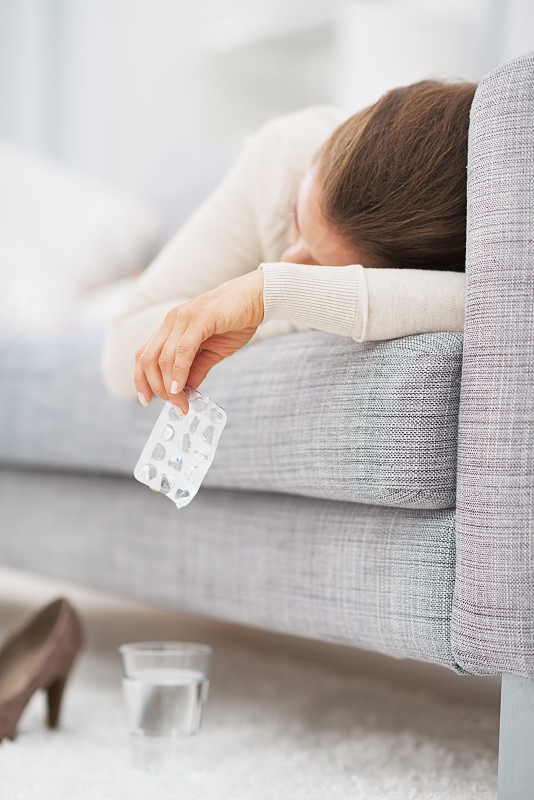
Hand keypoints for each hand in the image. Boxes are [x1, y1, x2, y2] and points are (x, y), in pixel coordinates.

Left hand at [134, 269, 263, 413]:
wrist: (258, 297)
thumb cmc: (237, 321)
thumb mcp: (213, 352)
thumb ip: (196, 370)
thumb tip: (184, 392)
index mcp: (171, 326)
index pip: (145, 355)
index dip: (141, 380)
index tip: (146, 401)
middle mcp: (172, 320)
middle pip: (148, 359)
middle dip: (156, 387)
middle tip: (174, 405)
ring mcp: (183, 317)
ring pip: (163, 357)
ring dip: (169, 386)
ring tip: (180, 403)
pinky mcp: (199, 318)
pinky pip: (183, 350)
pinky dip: (179, 372)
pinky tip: (181, 388)